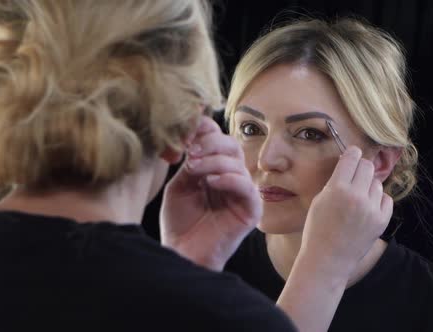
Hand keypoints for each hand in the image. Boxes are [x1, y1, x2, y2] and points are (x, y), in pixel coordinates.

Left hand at [160, 116, 261, 270]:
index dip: (205, 130)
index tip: (185, 131)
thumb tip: (194, 139)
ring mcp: (244, 193)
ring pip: (237, 163)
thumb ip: (190, 163)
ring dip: (213, 161)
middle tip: (190, 152)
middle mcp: (233, 177)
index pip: (218, 138)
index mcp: (216, 168)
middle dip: (209, 143)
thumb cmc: (180, 222)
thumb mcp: (180, 186)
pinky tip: (210, 183)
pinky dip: (228, 179)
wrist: (183, 254)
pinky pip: (246, 186)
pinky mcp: (252, 210)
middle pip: (231, 145)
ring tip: (193, 170)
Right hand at [299, 146, 392, 278]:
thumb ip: (334, 183)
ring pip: (377, 183)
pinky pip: (386, 199)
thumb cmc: (317, 230)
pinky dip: (377, 201)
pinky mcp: (381, 221)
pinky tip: (366, 209)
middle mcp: (356, 196)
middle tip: (354, 176)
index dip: (351, 154)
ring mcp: (371, 209)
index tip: (352, 154)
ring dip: (368, 186)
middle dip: (360, 168)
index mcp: (338, 189)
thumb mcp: (319, 201)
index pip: (352, 158)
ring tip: (357, 199)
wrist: (327, 259)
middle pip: (367, 166)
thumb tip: (348, 166)